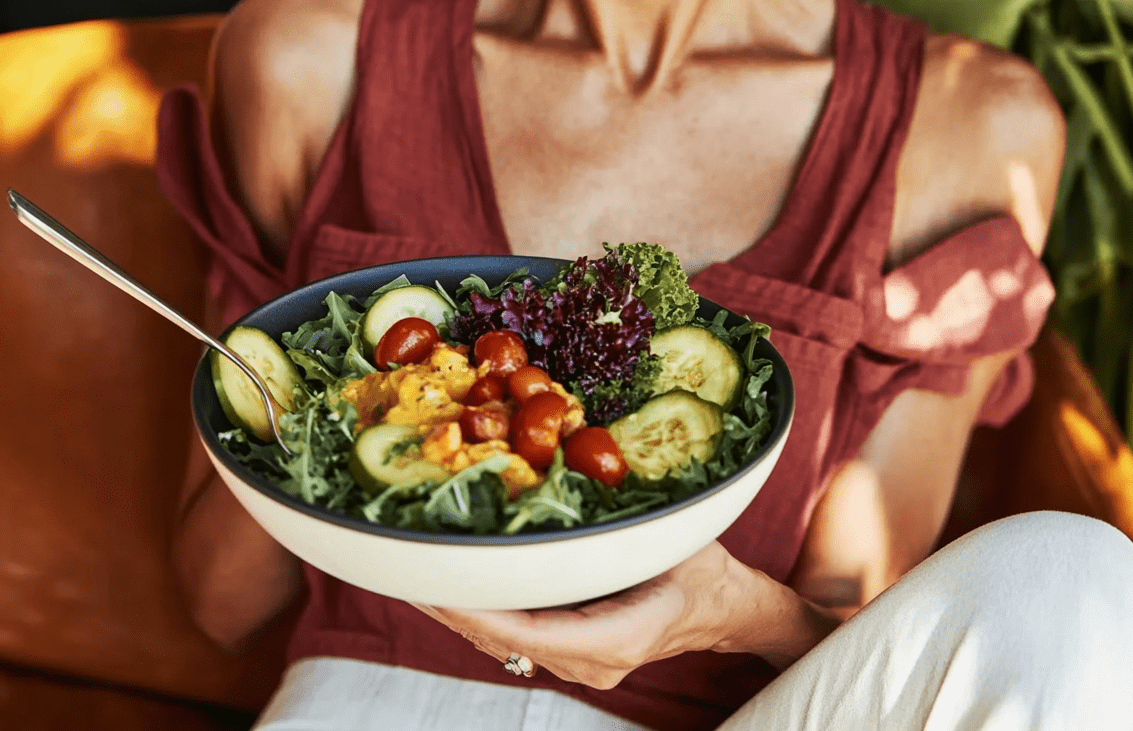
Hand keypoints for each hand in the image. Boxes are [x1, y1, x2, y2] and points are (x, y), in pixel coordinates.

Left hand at [412, 541, 775, 688]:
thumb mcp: (675, 535)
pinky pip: (518, 638)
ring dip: (459, 612)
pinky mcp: (574, 654)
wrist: (727, 608)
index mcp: (619, 637)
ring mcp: (582, 665)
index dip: (481, 612)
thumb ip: (626, 520)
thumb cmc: (706, 568)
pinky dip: (481, 613)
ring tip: (413, 577)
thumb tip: (573, 468)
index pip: (533, 633)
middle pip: (507, 640)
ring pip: (505, 644)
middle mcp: (594, 663)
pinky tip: (451, 588)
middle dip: (454, 608)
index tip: (439, 587)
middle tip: (405, 571)